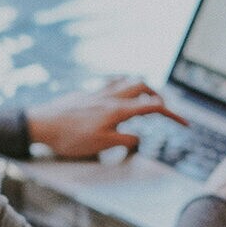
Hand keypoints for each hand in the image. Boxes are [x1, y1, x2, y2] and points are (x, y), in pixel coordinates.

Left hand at [25, 78, 182, 158]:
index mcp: (118, 110)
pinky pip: (111, 83)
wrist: (40, 124)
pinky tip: (119, 95)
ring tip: (145, 101)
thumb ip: (124, 140)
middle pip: (143, 86)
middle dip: (158, 96)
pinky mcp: (87, 93)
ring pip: (127, 81)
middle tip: (164, 110)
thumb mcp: (101, 145)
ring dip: (141, 88)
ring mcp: (98, 92)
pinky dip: (122, 86)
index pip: (153, 107)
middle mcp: (110, 97)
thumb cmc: (69, 138)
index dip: (173, 115)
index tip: (185, 124)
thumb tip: (139, 138)